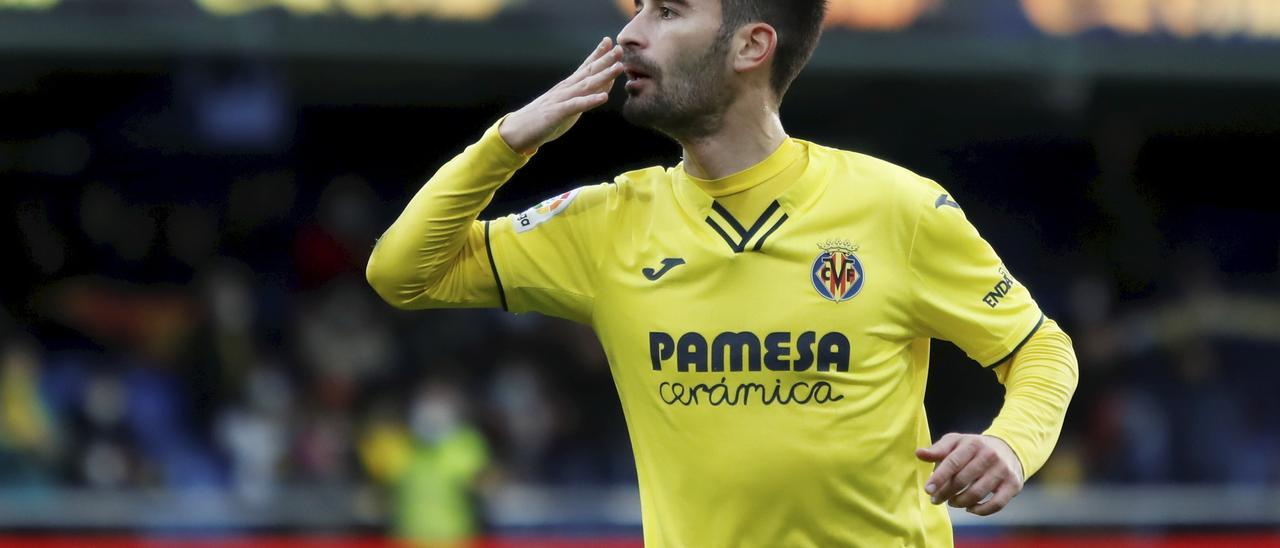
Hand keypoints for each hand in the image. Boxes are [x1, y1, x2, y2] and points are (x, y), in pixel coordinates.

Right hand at [499, 37, 624, 154]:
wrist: (517, 131)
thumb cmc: (544, 120)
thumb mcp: (568, 107)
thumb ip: (584, 97)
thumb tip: (603, 88)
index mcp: (567, 87)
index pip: (584, 67)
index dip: (597, 54)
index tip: (609, 41)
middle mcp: (565, 89)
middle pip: (588, 72)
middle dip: (605, 60)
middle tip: (619, 48)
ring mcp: (560, 100)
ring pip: (585, 85)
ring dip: (603, 76)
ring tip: (619, 68)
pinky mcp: (556, 113)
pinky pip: (576, 105)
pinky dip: (590, 100)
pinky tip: (603, 97)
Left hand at [915, 433, 1023, 515]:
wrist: (1009, 449)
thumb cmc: (975, 447)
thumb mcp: (956, 442)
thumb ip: (938, 449)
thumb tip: (919, 454)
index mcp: (973, 443)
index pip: (952, 463)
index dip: (939, 478)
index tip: (928, 490)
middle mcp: (990, 455)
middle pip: (963, 480)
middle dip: (946, 493)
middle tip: (935, 500)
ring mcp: (1003, 470)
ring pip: (977, 493)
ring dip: (960, 502)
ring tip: (951, 502)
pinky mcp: (1013, 484)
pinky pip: (996, 504)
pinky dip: (980, 510)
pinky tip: (969, 508)